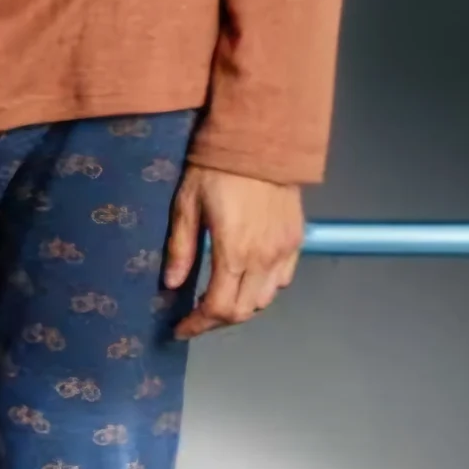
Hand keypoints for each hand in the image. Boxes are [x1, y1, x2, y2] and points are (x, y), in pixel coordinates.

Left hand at [162, 162, 303, 338]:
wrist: (260, 139)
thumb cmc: (217, 169)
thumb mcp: (187, 204)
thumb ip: (181, 248)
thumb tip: (171, 283)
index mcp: (233, 252)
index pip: (217, 308)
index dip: (197, 325)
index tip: (180, 328)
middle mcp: (263, 258)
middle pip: (242, 311)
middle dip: (216, 321)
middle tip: (196, 317)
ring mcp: (284, 250)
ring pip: (264, 300)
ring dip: (241, 306)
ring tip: (220, 298)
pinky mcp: (296, 240)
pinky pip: (283, 280)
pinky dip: (263, 289)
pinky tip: (247, 279)